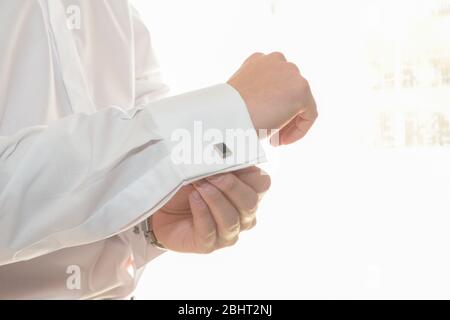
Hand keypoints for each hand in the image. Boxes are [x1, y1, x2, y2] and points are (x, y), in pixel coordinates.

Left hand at [151, 167, 270, 253]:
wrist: (161, 208)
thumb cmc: (186, 186)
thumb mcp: (203, 168)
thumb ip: (218, 160)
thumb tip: (224, 148)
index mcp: (248, 194)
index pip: (262, 183)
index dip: (247, 172)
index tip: (226, 160)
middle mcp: (243, 216)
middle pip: (250, 202)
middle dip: (230, 186)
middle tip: (210, 176)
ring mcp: (227, 233)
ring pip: (232, 219)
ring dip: (214, 199)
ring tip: (198, 186)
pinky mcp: (208, 245)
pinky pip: (210, 230)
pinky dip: (202, 212)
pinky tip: (193, 199)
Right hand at [227, 52, 317, 145]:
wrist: (228, 116)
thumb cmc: (228, 113)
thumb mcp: (241, 98)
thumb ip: (257, 96)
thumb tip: (267, 108)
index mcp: (258, 61)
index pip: (275, 84)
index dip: (271, 108)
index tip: (264, 124)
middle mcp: (276, 60)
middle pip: (289, 91)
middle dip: (282, 114)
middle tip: (271, 135)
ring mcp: (290, 72)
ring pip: (300, 103)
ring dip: (288, 123)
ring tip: (275, 140)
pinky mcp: (301, 89)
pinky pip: (309, 113)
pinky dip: (299, 130)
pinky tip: (282, 141)